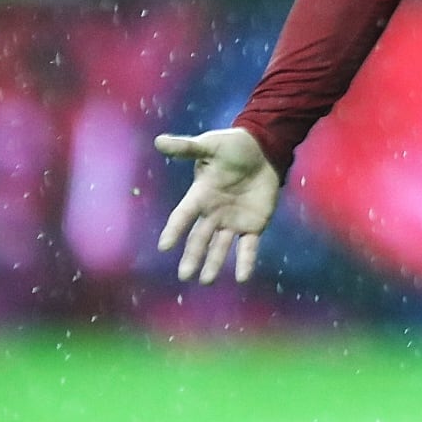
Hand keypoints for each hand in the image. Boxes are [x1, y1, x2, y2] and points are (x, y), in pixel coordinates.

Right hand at [154, 128, 279, 283]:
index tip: (164, 246)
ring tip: (206, 281)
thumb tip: (159, 140)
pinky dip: (245, 262)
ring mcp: (233, 221)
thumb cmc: (232, 147)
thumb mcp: (210, 145)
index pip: (183, 216)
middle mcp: (214, 213)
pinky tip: (242, 278)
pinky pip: (248, 247)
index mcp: (200, 195)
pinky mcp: (254, 224)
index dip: (174, 230)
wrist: (262, 150)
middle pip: (200, 238)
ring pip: (220, 247)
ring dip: (214, 264)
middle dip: (192, 256)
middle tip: (184, 275)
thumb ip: (187, 148)